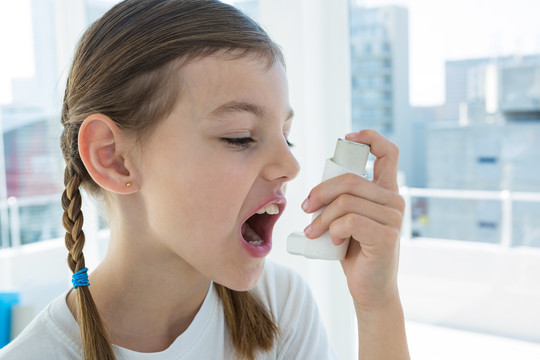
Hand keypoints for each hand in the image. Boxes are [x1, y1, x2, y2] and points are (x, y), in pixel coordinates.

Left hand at [301, 129, 404, 311]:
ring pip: (346, 201)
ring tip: (313, 232)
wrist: (368, 289)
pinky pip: (350, 220)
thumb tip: (317, 188)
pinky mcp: (386, 236)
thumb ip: (342, 198)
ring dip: (322, 217)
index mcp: (385, 191)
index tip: (347, 138)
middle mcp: (394, 200)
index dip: (369, 138)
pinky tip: (332, 240)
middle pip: (350, 178)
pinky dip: (333, 229)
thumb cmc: (354, 251)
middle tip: (306, 209)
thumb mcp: (346, 219)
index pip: (388, 152)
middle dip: (320, 192)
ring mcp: (393, 218)